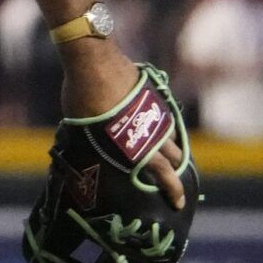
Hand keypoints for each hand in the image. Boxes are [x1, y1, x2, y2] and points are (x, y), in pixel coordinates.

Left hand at [60, 39, 185, 210]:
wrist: (93, 60)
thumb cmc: (83, 98)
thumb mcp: (85, 129)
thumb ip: (97, 144)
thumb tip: (92, 153)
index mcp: (138, 146)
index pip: (164, 174)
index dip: (174, 190)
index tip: (179, 203)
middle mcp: (154, 131)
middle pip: (174, 156)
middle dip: (175, 169)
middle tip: (172, 177)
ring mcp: (155, 110)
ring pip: (172, 135)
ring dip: (170, 146)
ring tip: (165, 153)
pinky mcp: (152, 94)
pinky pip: (163, 116)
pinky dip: (161, 125)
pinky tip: (153, 125)